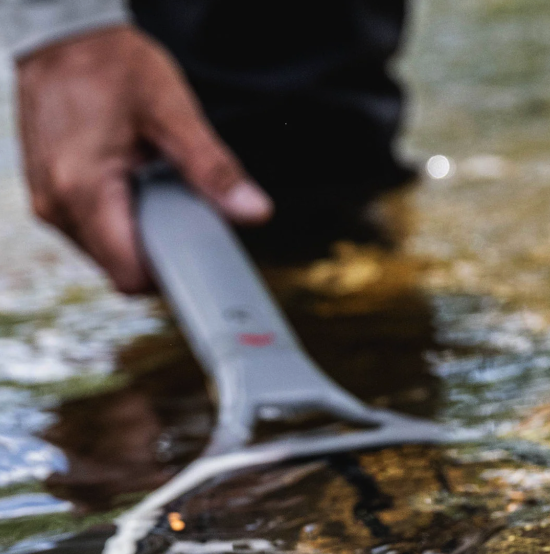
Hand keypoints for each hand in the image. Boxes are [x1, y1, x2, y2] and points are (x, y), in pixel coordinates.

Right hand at [16, 26, 272, 291]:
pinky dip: (118, 221)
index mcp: (83, 190)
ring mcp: (49, 204)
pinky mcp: (49, 198)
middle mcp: (57, 206)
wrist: (60, 35)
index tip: (198, 257)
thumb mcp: (172, 111)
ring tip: (149, 188)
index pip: (132, 276)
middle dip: (157, 251)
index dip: (171, 275)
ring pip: (107, 255)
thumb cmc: (109, 63)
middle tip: (179, 210)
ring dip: (137, 235)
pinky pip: (92, 233)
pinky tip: (131, 186)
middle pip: (121, 270)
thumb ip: (213, 169)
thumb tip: (253, 211)